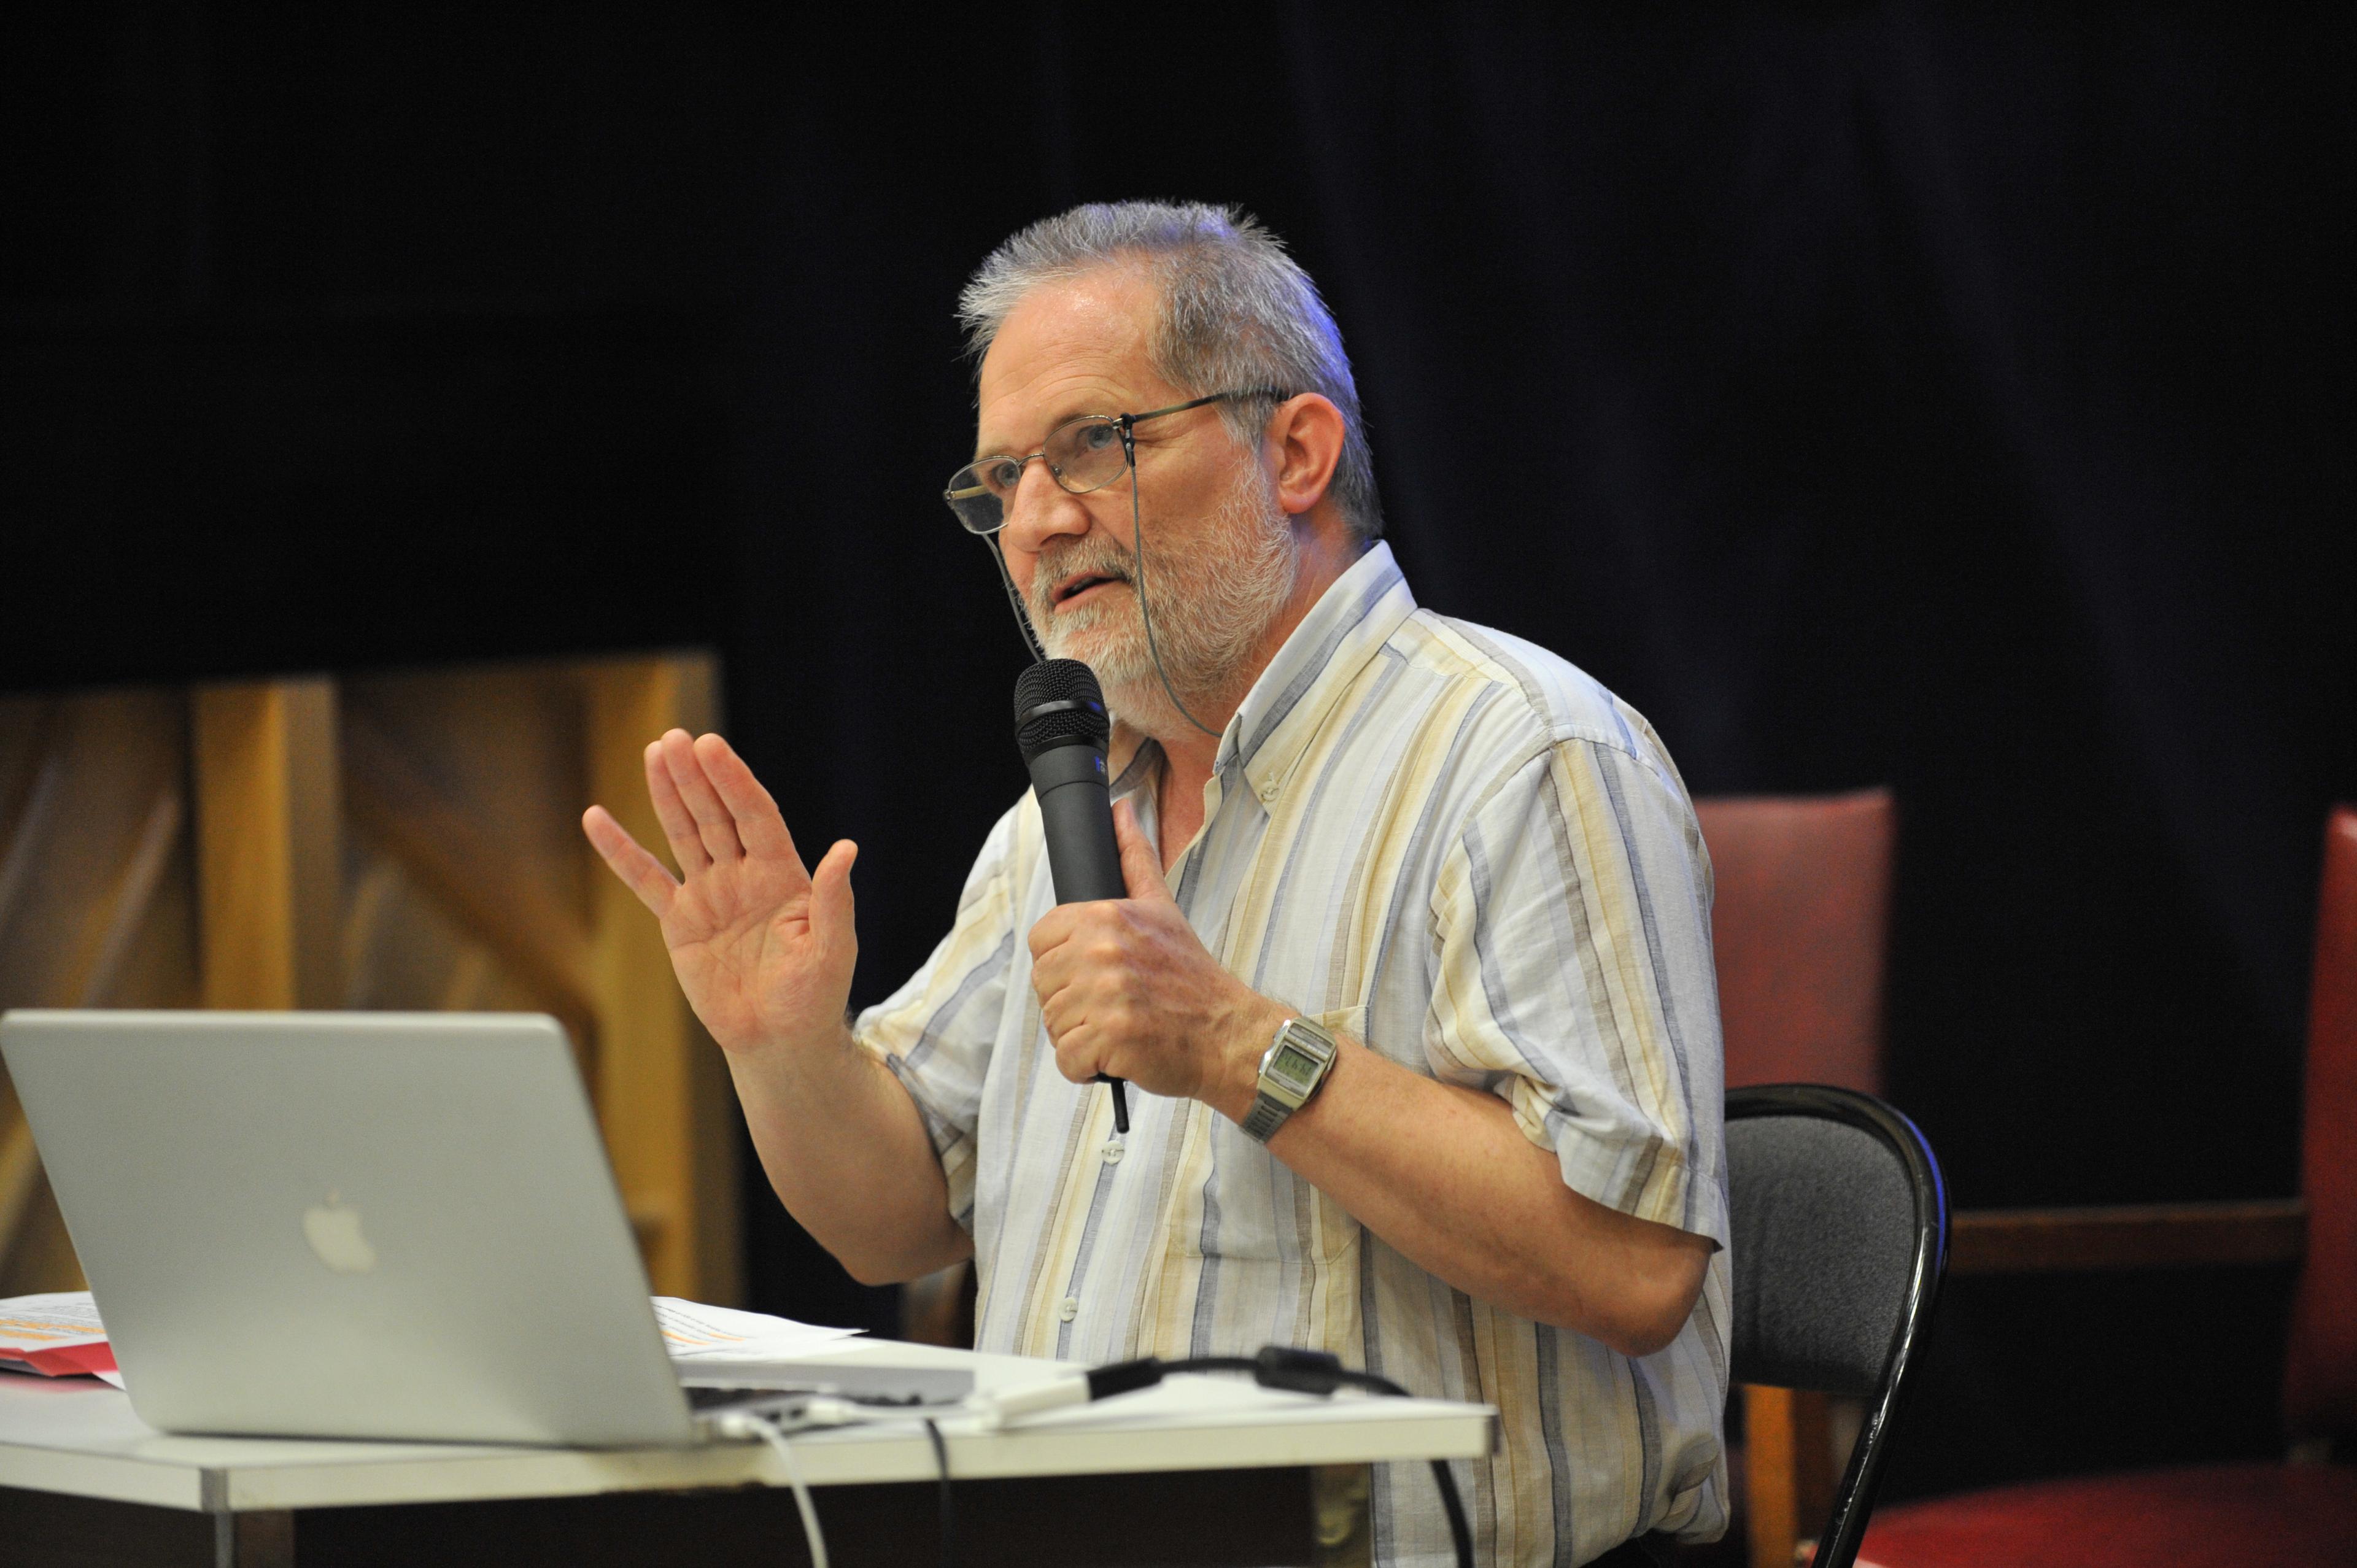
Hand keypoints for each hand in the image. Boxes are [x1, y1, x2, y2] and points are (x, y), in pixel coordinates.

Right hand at [582, 730, 856, 1059]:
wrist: (780, 1040)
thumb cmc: (814, 997)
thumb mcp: (832, 949)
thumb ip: (833, 900)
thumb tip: (845, 849)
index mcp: (782, 875)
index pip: (755, 816)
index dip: (734, 781)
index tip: (712, 747)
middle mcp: (744, 875)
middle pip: (715, 815)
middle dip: (696, 777)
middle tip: (675, 738)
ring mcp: (709, 894)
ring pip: (683, 834)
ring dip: (667, 795)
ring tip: (654, 752)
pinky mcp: (679, 921)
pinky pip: (645, 879)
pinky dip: (620, 852)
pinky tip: (598, 819)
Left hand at [1027, 800, 1285, 1116]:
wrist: (1228, 1033)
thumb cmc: (1191, 978)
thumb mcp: (1161, 907)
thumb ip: (1134, 858)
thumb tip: (1120, 810)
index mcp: (1106, 917)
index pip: (1040, 941)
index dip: (1063, 963)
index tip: (1095, 974)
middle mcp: (1103, 952)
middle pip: (1043, 984)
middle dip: (1071, 1003)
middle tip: (1113, 1005)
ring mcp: (1106, 996)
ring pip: (1053, 1024)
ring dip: (1080, 1036)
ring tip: (1120, 1027)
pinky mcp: (1111, 1038)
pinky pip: (1067, 1060)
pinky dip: (1087, 1067)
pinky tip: (1118, 1053)